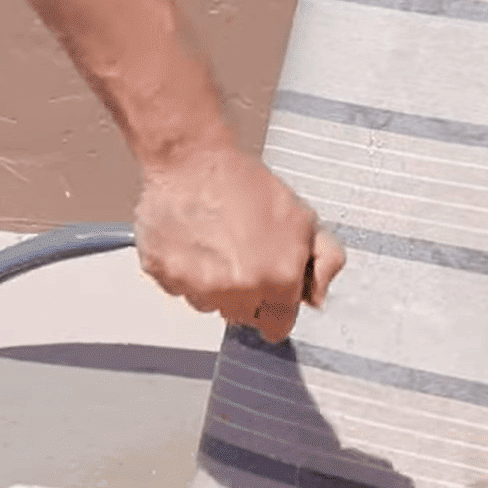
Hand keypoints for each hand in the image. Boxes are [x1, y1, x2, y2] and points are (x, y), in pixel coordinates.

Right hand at [133, 144, 347, 342]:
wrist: (192, 159)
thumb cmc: (246, 184)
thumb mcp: (304, 217)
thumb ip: (325, 261)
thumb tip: (317, 296)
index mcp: (275, 281)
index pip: (277, 328)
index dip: (276, 310)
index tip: (271, 298)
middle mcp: (235, 292)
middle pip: (242, 317)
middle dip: (247, 294)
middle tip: (244, 256)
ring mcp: (194, 287)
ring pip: (208, 304)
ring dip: (214, 284)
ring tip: (217, 244)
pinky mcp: (162, 275)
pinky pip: (178, 287)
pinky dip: (184, 271)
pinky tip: (193, 242)